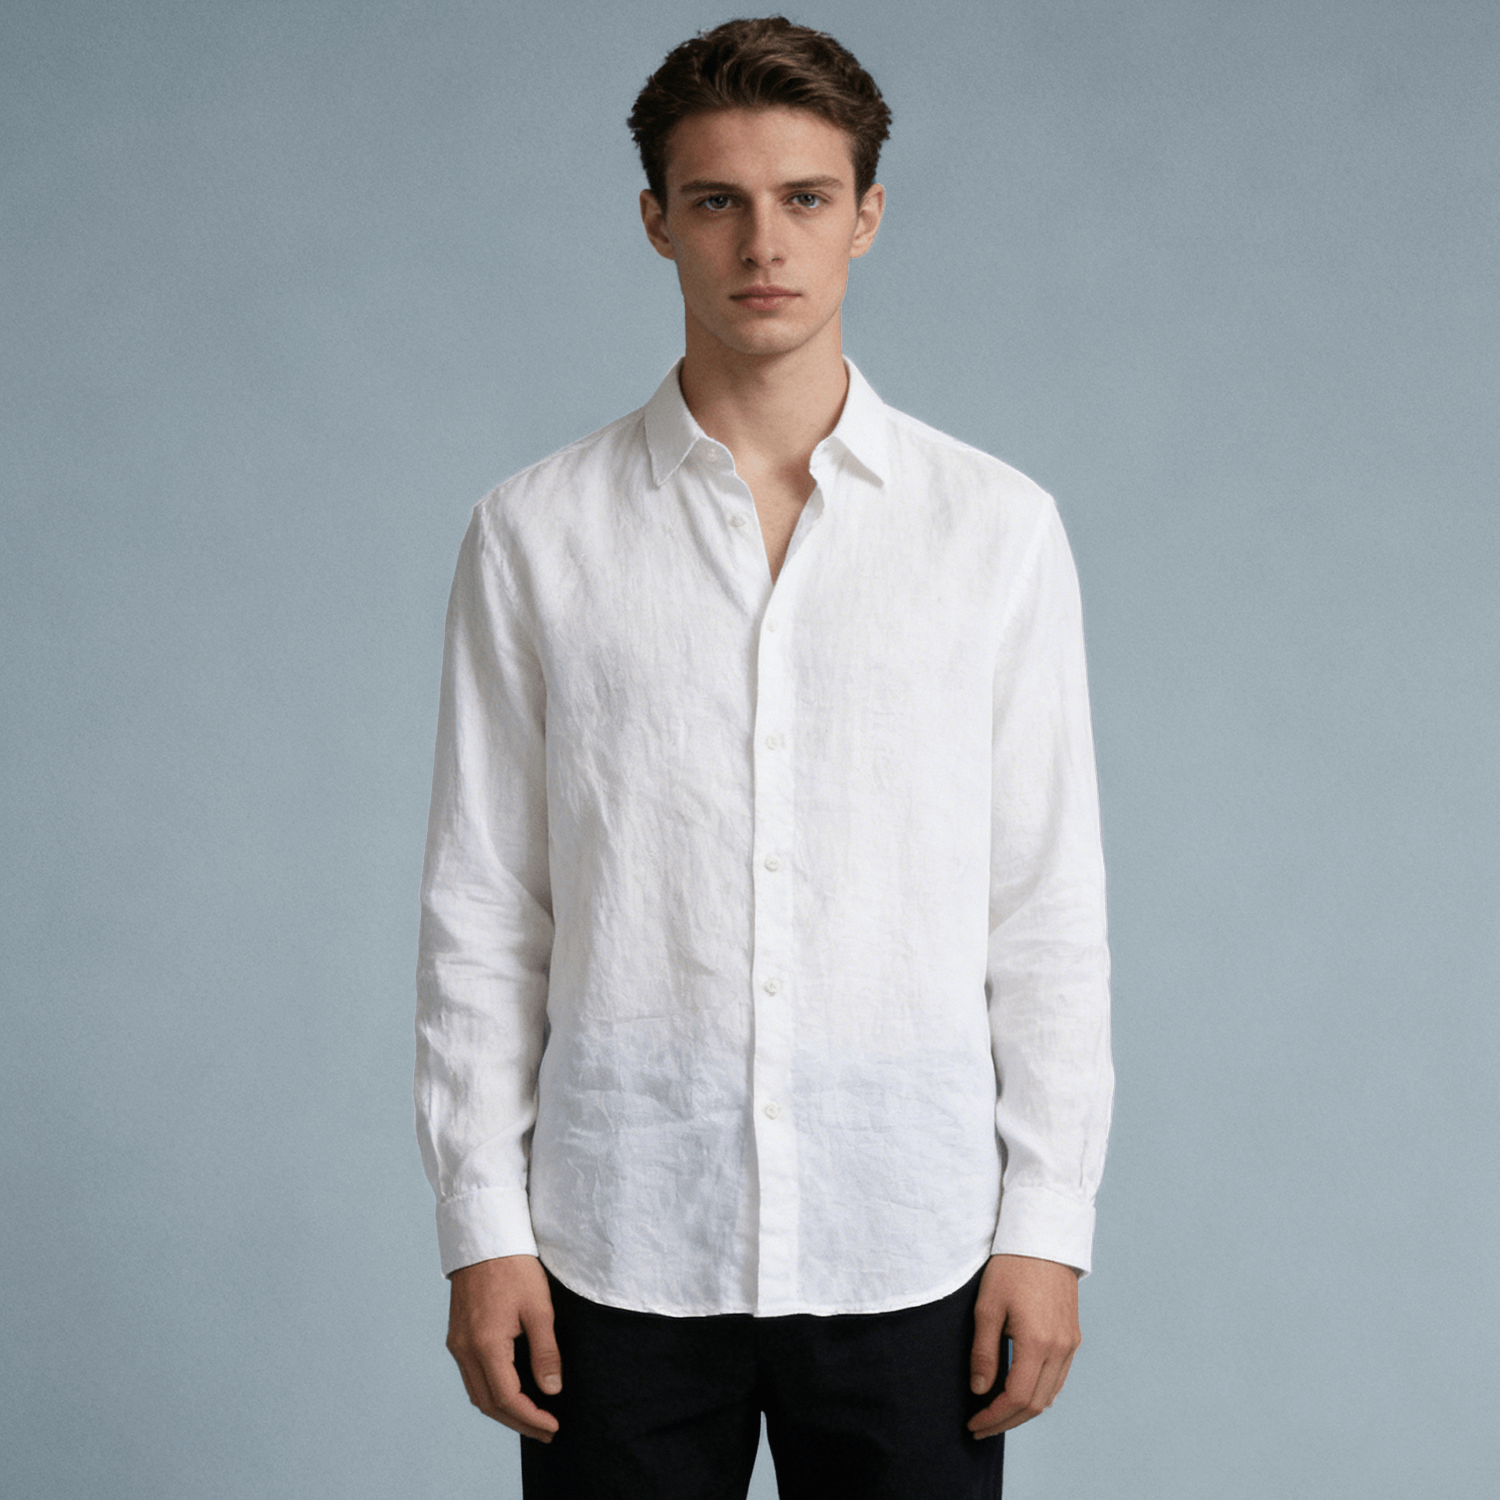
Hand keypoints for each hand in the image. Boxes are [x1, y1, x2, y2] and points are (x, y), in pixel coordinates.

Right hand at [446, 1254, 562, 1441]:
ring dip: (503, 1411)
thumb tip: (552, 1392)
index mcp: (486, 1345)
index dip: (531, 1418)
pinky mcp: (457, 1336)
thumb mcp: (539, 1309)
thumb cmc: (516, 1269)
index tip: (553, 1426)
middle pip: (488, 1404)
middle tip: (546, 1431)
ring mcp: (457, 1344)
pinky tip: (509, 1392)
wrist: (486, 1239)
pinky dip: (490, 1392)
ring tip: (531, 1418)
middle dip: (518, 1422)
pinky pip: (471, 1377)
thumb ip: (546, 1353)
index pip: (507, 1398)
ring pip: (477, 1393)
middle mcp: (465, 1350)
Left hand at [966, 1253, 1080, 1439]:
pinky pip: (1059, 1378)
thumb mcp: (987, 1307)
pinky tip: (1020, 1392)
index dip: (994, 1416)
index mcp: (1037, 1343)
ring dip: (1024, 1411)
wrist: (1044, 1239)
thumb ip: (984, 1352)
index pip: (1016, 1397)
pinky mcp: (1073, 1337)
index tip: (974, 1423)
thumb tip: (980, 1390)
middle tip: (981, 1427)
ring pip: (1050, 1395)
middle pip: (1035, 1404)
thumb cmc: (1011, 1268)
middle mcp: (1060, 1349)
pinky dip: (1039, 1393)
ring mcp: (1071, 1344)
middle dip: (1007, 1421)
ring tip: (997, 1415)